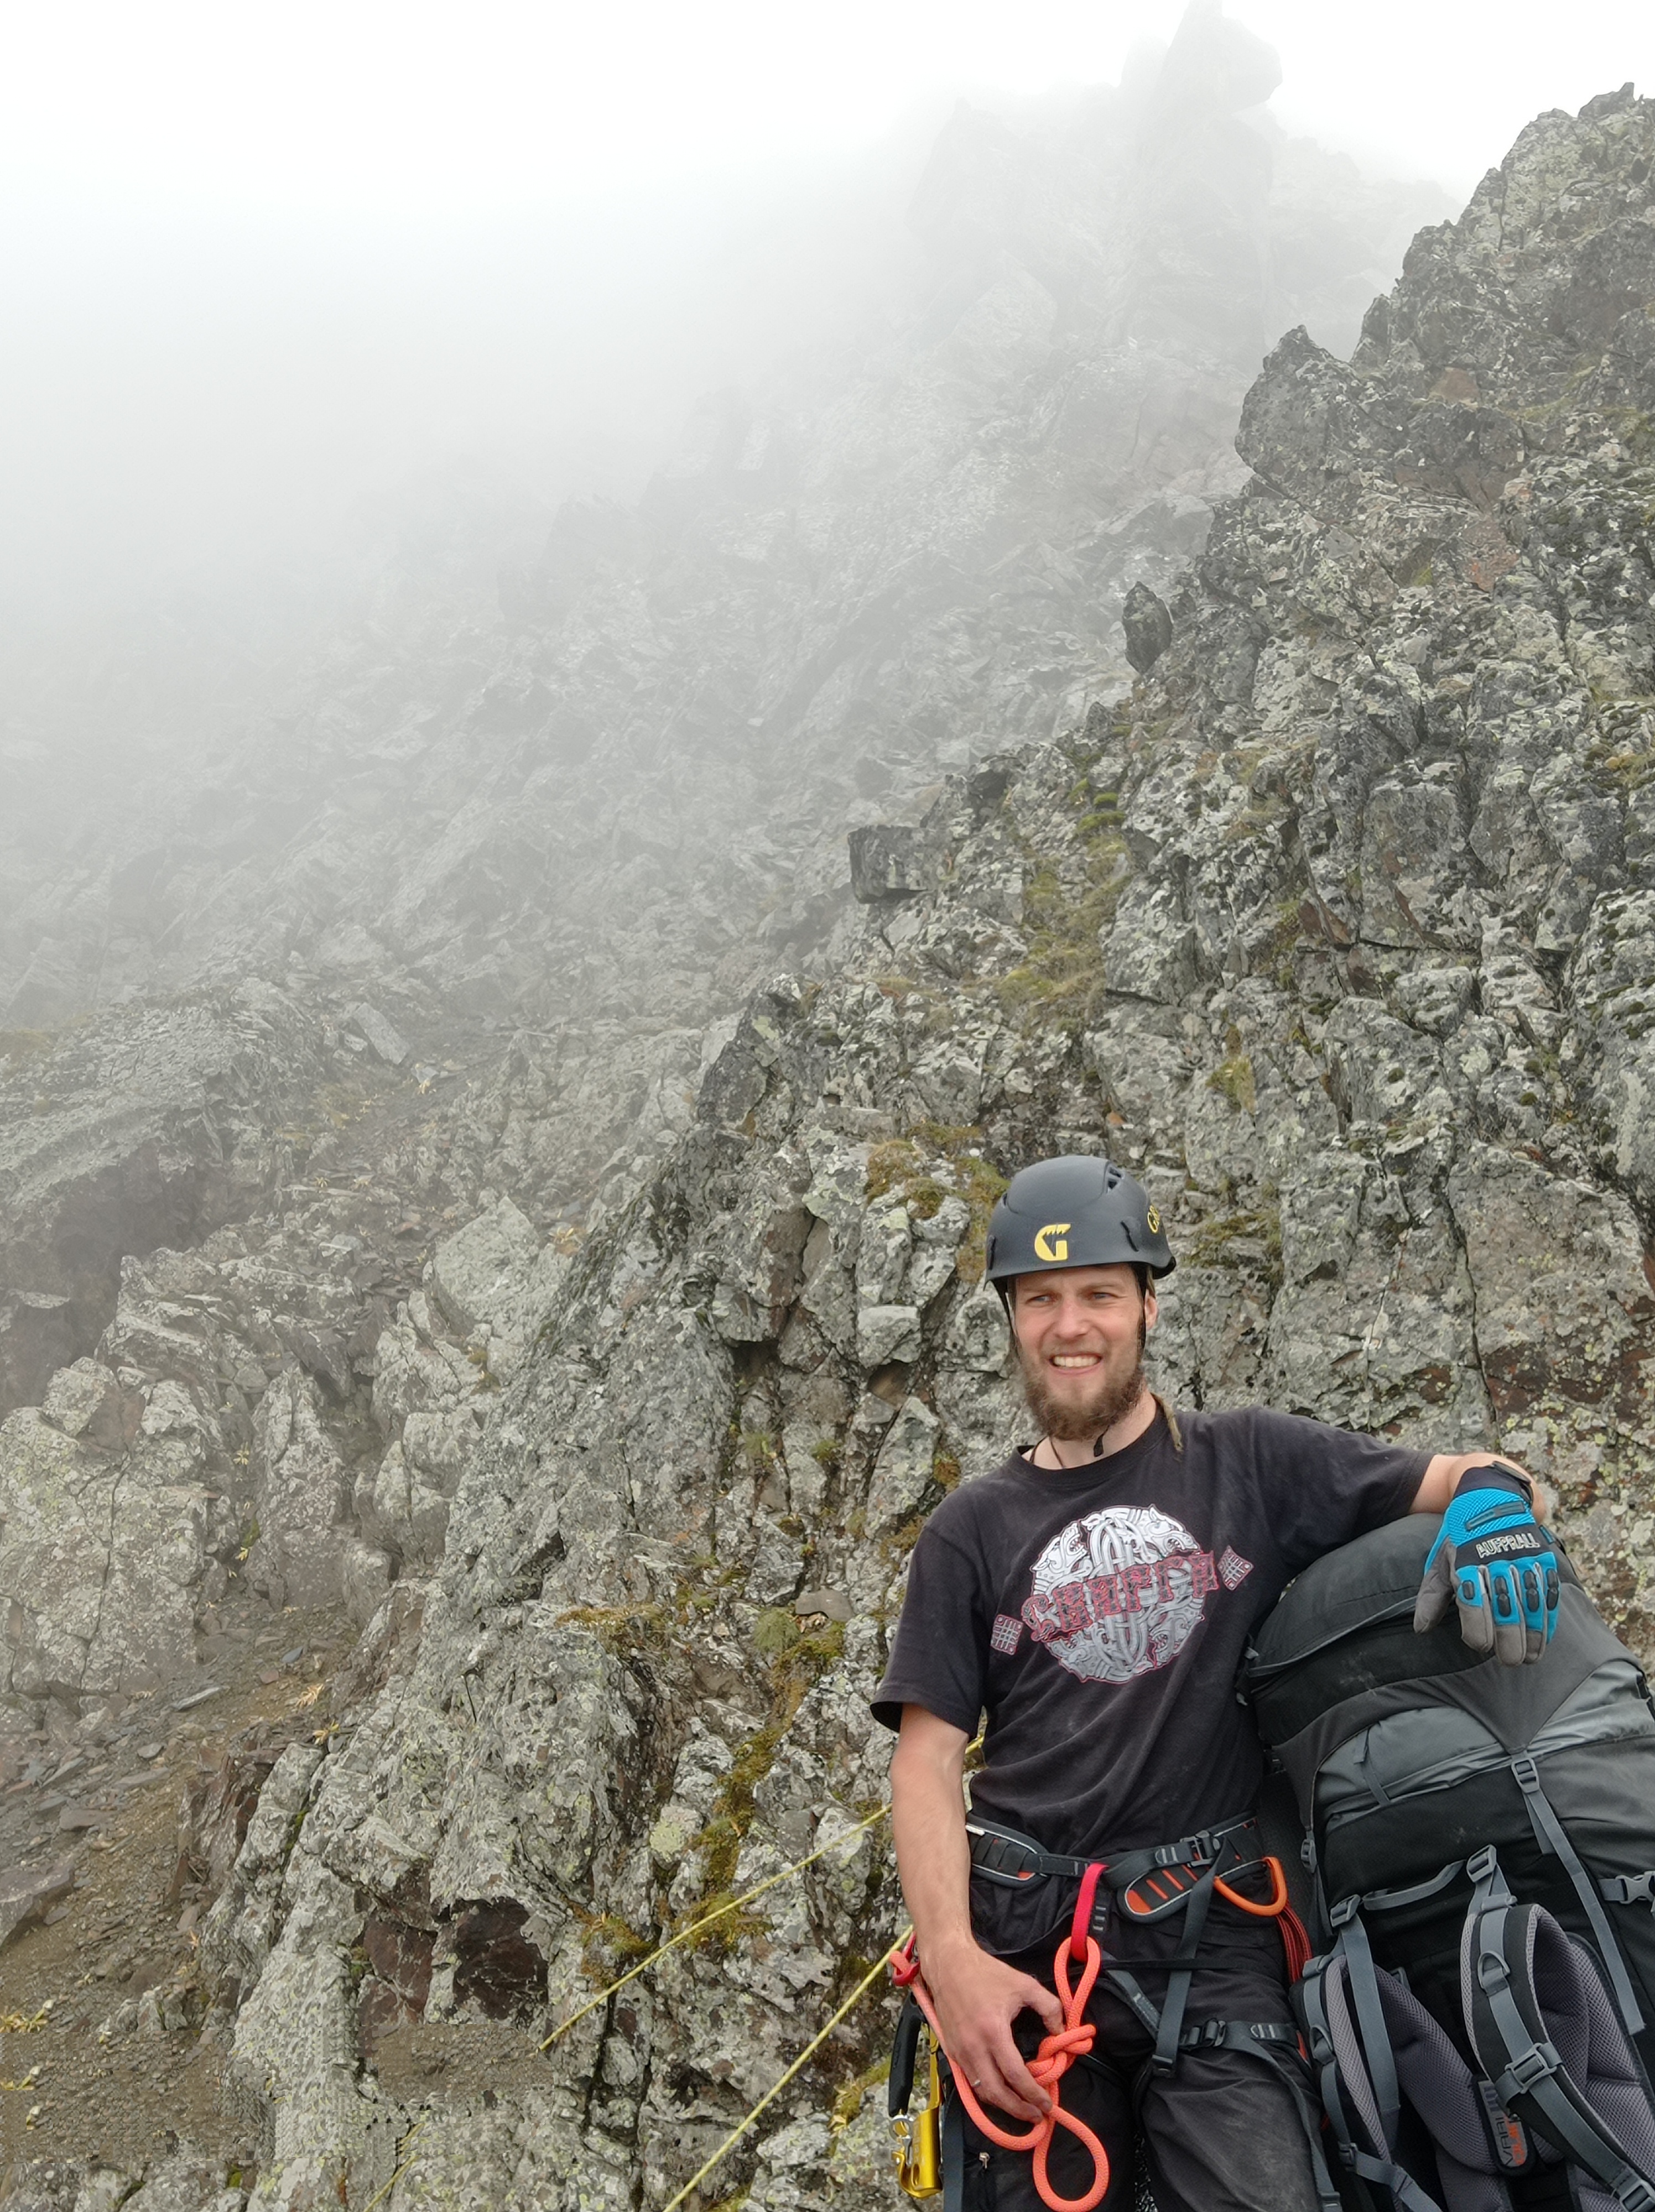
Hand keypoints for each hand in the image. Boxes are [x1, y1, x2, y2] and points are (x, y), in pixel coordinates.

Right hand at [922, 1936, 1063, 2122]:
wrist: (949, 1964)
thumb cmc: (987, 1973)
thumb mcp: (1024, 1984)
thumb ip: (1049, 2006)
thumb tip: (1060, 2031)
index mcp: (993, 2032)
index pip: (1015, 2075)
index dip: (1033, 2094)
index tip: (1047, 2104)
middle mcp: (973, 2047)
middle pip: (996, 2093)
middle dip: (1018, 2110)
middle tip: (1037, 2115)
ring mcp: (959, 2051)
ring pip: (981, 2091)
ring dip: (1002, 2105)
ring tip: (1021, 2109)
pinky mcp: (952, 2050)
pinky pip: (970, 2080)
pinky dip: (986, 2092)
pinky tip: (1000, 2092)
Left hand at [1414, 1465, 1557, 1664]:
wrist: (1490, 1497)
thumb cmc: (1460, 1538)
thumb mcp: (1440, 1561)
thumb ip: (1431, 1597)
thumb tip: (1420, 1630)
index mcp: (1466, 1565)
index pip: (1474, 1609)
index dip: (1478, 1634)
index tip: (1479, 1643)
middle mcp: (1496, 1563)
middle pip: (1507, 1613)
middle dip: (1509, 1643)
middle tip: (1508, 1659)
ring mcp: (1523, 1560)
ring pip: (1532, 1607)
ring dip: (1532, 1637)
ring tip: (1528, 1658)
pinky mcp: (1543, 1559)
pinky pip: (1549, 1594)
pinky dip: (1548, 1620)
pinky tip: (1544, 1640)